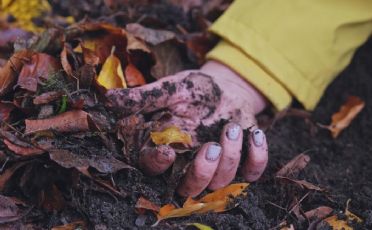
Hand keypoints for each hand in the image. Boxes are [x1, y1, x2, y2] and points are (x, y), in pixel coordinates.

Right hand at [106, 61, 268, 196]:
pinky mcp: (243, 161)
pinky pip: (252, 173)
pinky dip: (257, 158)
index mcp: (168, 148)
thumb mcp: (171, 89)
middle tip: (212, 146)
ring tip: (232, 126)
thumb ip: (145, 97)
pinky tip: (255, 134)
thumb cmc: (194, 90)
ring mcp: (218, 166)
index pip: (154, 170)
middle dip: (202, 173)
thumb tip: (109, 98)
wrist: (225, 87)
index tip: (168, 150)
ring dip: (231, 157)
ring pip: (222, 182)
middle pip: (190, 189)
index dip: (158, 165)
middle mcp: (191, 163)